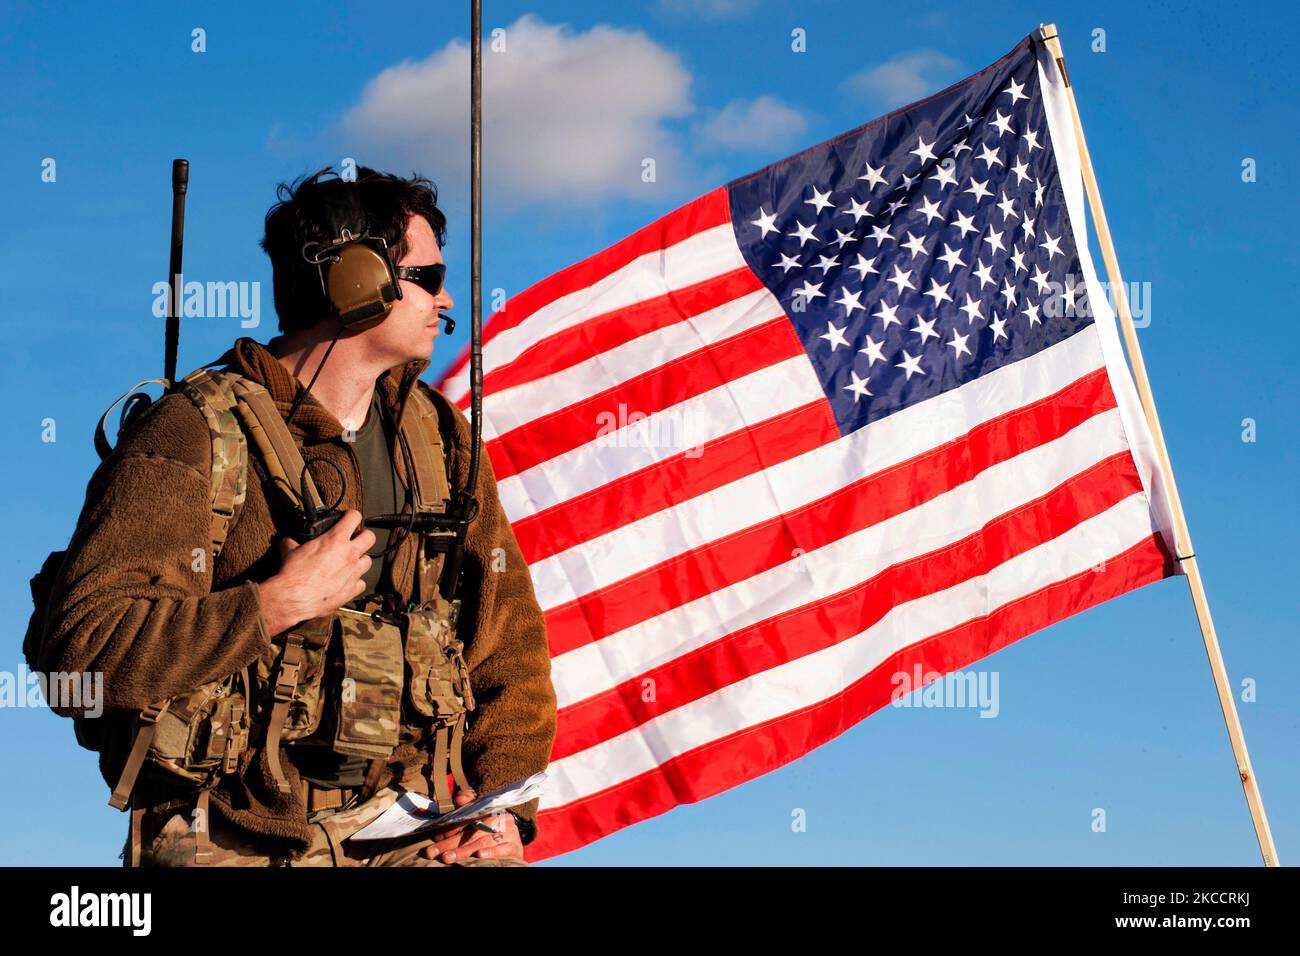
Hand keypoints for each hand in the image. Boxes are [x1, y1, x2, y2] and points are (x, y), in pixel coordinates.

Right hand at [256, 509, 374, 635]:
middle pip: (370, 537)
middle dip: (363, 536)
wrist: (294, 598)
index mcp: (335, 539)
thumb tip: (287, 541)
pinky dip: (356, 581)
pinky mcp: (352, 590)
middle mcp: (349, 554)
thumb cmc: (294, 574)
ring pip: (368, 561)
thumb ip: (292, 543)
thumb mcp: (290, 551)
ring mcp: (353, 572)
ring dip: (361, 560)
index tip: (348, 518)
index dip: (351, 515)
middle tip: (355, 539)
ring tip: (351, 562)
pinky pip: (361, 583)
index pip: (354, 517)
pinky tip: (347, 581)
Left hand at [421, 789, 523, 863]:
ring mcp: (508, 833)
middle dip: (450, 843)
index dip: (451, 827)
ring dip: (464, 851)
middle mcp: (498, 820)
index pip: (467, 818)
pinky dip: (491, 853)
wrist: (515, 841)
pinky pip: (502, 849)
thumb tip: (459, 797)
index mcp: (488, 811)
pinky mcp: (514, 846)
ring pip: (483, 842)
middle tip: (433, 852)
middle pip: (471, 832)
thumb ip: (468, 807)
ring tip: (448, 858)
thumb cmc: (494, 829)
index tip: (435, 837)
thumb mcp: (481, 816)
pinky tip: (479, 856)